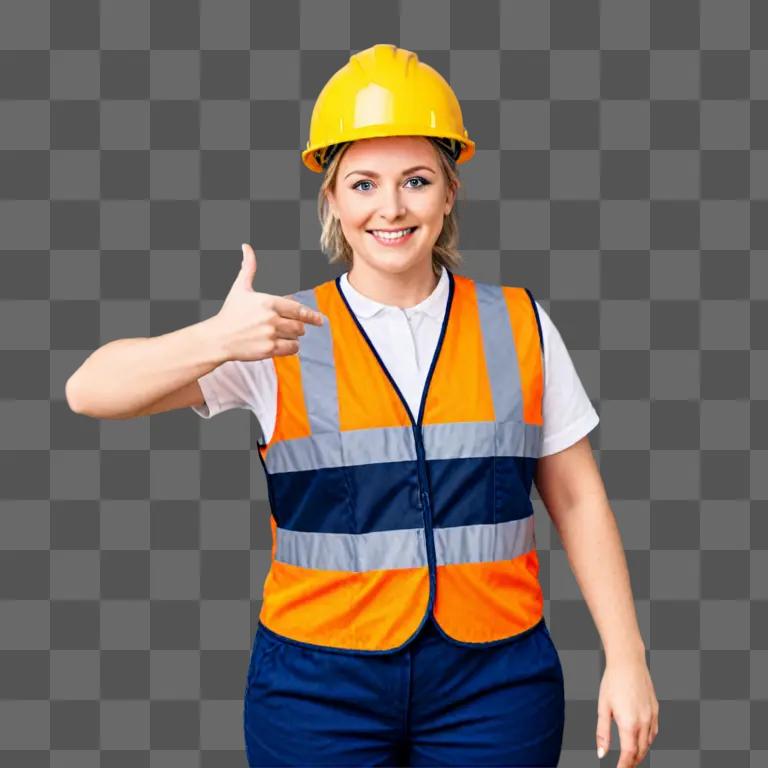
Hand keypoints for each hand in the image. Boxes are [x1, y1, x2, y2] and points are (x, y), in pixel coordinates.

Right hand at [211, 243, 324, 361]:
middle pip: (299, 325)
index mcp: (268, 302)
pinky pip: (291, 349)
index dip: (311, 315)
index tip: (320, 320)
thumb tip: (246, 247)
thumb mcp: (240, 288)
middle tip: (291, 326)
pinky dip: (290, 348)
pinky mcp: (269, 349)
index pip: (298, 309)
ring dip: (293, 337)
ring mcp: (270, 334)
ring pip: (296, 337)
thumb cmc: (230, 313)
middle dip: (298, 326)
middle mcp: (271, 318)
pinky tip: (282, 344)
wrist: (218, 338)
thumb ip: (249, 268)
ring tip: (282, 335)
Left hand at [596, 655, 658, 765]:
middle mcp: (644, 722)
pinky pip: (654, 731)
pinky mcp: (656, 709)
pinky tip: (641, 739)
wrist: (628, 662)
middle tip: (624, 766)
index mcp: (629, 723)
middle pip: (641, 751)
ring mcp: (652, 716)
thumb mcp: (603, 707)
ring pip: (649, 742)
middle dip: (632, 761)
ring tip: (631, 756)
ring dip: (641, 752)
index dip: (624, 766)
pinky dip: (648, 740)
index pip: (629, 754)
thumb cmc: (613, 681)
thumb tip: (601, 753)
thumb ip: (602, 732)